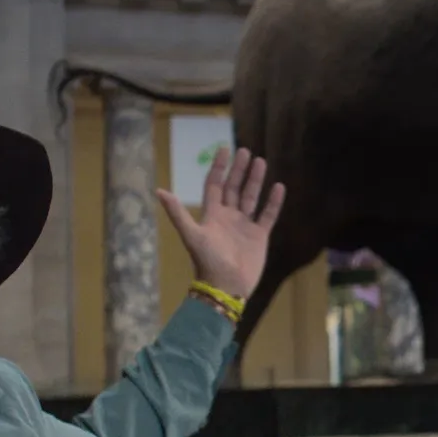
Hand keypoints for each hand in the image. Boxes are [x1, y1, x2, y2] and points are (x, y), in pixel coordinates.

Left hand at [155, 145, 284, 299]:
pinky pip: (267, 215)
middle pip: (234, 187)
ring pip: (251, 198)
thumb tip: (159, 191)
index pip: (215, 185)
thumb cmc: (207, 261)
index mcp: (212, 215)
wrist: (226, 287)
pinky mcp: (259, 237)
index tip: (224, 149)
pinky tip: (278, 187)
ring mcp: (244, 226)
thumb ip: (177, 213)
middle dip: (239, 170)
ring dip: (255, 181)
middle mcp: (228, 217)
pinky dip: (273, 202)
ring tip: (261, 162)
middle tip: (245, 150)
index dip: (219, 167)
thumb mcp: (192, 235)